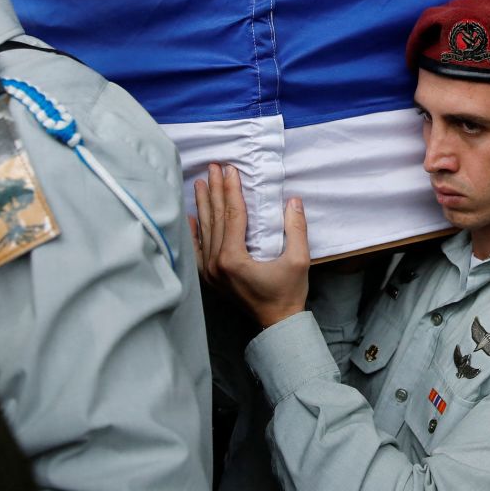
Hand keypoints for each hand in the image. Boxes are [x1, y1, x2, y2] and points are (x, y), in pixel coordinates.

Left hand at [192, 163, 309, 327]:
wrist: (276, 323)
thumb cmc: (288, 293)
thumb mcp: (298, 260)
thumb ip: (296, 229)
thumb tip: (293, 201)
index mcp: (233, 259)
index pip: (233, 215)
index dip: (232, 190)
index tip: (231, 169)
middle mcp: (215, 264)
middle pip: (216, 218)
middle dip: (216, 190)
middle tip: (213, 167)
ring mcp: (209, 271)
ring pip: (205, 230)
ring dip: (204, 205)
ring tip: (201, 183)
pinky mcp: (209, 277)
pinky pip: (198, 248)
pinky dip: (194, 230)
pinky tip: (191, 216)